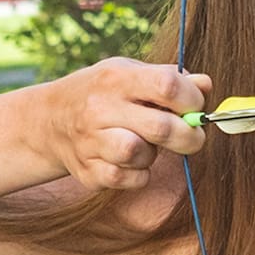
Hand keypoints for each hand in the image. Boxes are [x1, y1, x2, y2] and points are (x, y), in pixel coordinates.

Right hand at [35, 58, 212, 191]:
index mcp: (116, 78)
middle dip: (189, 137)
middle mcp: (100, 107)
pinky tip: (132, 163)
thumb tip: (205, 85)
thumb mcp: (129, 75)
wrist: (49, 121)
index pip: (167, 85)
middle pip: (161, 128)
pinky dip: (139, 175)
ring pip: (140, 155)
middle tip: (192, 137)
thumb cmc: (103, 94)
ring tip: (147, 146)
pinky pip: (130, 179)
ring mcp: (90, 140)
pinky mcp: (88, 171)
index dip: (192, 100)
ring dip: (153, 155)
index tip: (195, 107)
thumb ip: (169, 79)